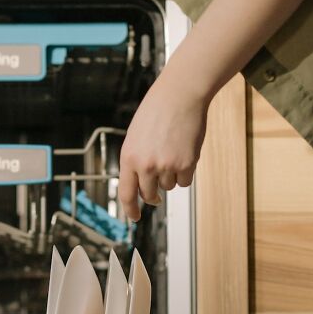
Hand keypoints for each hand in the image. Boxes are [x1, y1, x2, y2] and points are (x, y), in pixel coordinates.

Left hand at [118, 67, 209, 219]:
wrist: (179, 96)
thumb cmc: (157, 112)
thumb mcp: (135, 137)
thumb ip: (136, 161)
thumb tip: (141, 185)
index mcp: (128, 157)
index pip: (126, 193)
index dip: (130, 209)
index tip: (134, 217)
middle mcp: (146, 165)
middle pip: (149, 195)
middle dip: (153, 196)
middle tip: (157, 195)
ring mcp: (166, 166)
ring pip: (169, 186)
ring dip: (170, 176)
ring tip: (171, 152)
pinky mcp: (186, 164)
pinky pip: (184, 181)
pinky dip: (185, 172)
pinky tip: (183, 153)